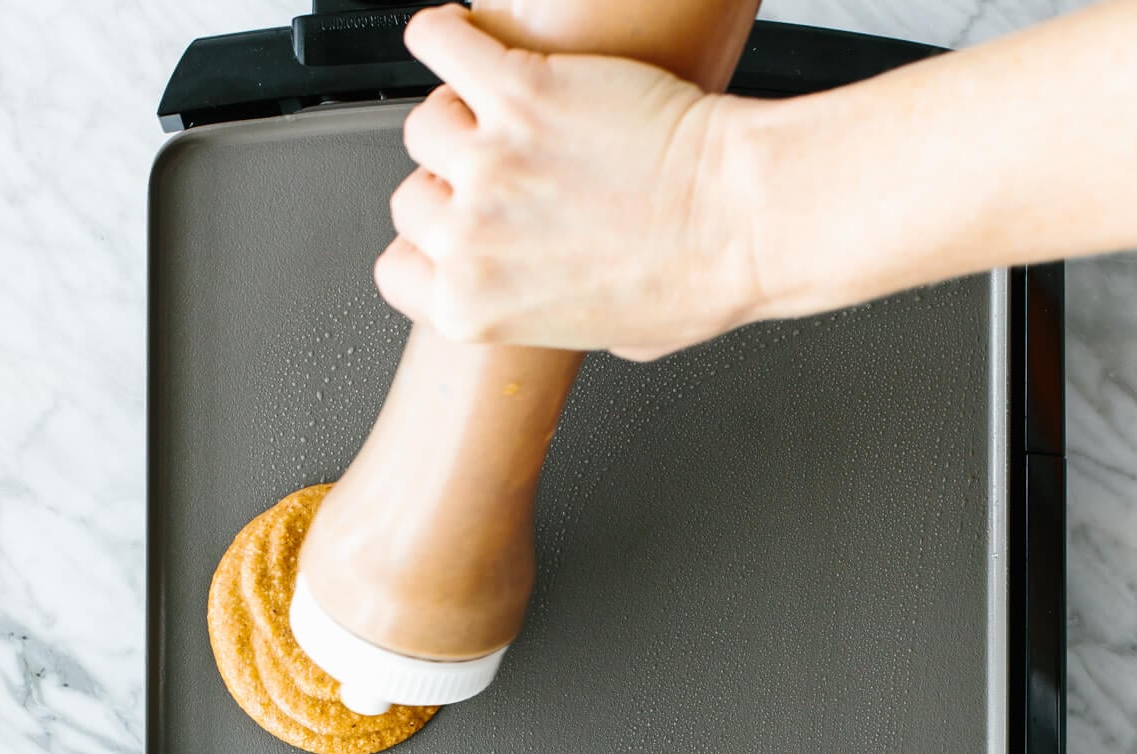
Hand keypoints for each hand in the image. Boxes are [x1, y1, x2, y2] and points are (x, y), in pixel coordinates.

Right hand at [374, 4, 759, 358]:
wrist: (737, 220)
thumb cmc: (689, 282)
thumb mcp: (599, 337)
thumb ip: (542, 310)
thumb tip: (543, 284)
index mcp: (473, 307)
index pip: (399, 270)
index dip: (429, 248)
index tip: (453, 234)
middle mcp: (470, 237)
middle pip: (412, 198)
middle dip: (451, 187)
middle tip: (500, 180)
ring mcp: (489, 160)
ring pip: (425, 125)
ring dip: (458, 116)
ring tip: (502, 118)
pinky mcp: (519, 90)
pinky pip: (443, 41)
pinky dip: (445, 34)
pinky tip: (466, 41)